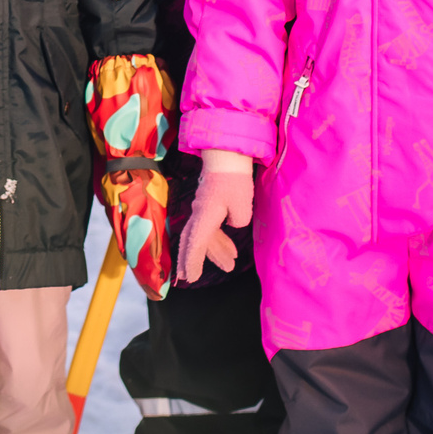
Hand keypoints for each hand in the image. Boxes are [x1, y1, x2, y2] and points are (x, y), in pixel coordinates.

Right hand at [177, 151, 255, 283]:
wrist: (227, 156)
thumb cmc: (234, 179)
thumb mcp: (242, 205)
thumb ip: (238, 220)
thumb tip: (233, 224)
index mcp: (205, 215)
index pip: (196, 243)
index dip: (193, 261)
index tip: (190, 277)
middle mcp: (199, 214)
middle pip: (193, 241)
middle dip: (193, 260)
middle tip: (193, 278)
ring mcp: (202, 209)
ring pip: (203, 236)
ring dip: (215, 251)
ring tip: (230, 265)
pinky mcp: (209, 205)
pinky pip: (209, 228)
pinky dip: (218, 240)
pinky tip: (231, 247)